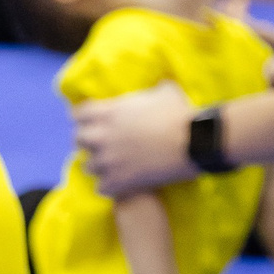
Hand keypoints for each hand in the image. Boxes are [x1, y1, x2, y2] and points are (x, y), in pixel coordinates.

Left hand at [70, 82, 196, 196]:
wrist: (195, 142)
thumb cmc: (181, 113)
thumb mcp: (164, 92)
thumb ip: (150, 91)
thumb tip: (157, 85)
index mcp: (107, 112)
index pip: (78, 114)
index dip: (86, 119)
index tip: (93, 122)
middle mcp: (100, 136)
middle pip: (78, 140)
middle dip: (89, 142)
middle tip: (104, 145)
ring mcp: (106, 160)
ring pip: (88, 166)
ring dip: (99, 166)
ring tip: (112, 167)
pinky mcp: (116, 181)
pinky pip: (101, 188)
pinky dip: (110, 186)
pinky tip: (121, 184)